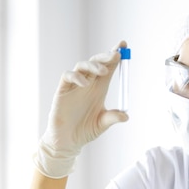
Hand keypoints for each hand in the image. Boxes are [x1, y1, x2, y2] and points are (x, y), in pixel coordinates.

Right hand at [34, 42, 129, 177]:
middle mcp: (88, 84)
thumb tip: (125, 116)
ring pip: (83, 65)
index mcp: (99, 88)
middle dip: (107, 56)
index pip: (109, 67)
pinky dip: (76, 76)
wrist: (67, 141)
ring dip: (94, 65)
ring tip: (103, 71)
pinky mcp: (63, 90)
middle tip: (116, 55)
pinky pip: (68, 76)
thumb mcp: (102, 124)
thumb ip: (112, 118)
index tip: (124, 46)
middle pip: (97, 62)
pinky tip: (84, 84)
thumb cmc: (85, 131)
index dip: (116, 56)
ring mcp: (75, 86)